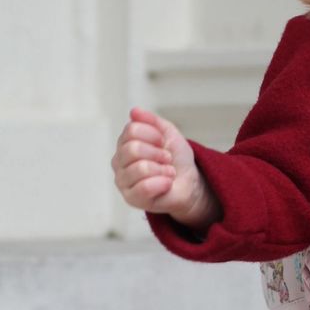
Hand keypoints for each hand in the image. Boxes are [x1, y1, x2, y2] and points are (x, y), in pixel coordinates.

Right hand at [111, 107, 218, 229]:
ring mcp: (123, 181)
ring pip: (140, 168)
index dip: (154, 134)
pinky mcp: (131, 198)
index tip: (162, 142)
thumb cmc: (176, 158)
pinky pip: (144, 187)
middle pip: (133, 149)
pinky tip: (166, 184)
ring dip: (162, 169)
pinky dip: (162, 183)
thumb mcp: (168, 133)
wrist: (190, 182)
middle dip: (158, 153)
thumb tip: (134, 111)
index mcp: (125, 143)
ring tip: (167, 172)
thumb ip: (152, 121)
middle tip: (166, 159)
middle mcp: (119, 161)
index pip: (132, 129)